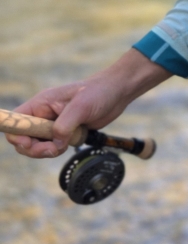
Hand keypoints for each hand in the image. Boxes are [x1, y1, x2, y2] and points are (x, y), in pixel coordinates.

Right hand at [5, 49, 171, 158]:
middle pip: (24, 139)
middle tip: (54, 150)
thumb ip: (64, 125)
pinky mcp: (66, 131)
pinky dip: (59, 149)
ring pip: (38, 145)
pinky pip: (54, 146)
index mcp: (40, 104)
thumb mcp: (80, 106)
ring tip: (64, 146)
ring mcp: (54, 124)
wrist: (118, 92)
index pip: (14, 122)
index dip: (17, 135)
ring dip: (48, 151)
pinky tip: (72, 143)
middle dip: (35, 149)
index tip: (29, 143)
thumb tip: (56, 143)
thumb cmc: (99, 92)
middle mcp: (43, 115)